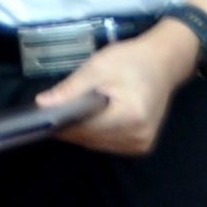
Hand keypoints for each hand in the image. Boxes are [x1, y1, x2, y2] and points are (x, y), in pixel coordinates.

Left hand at [40, 21, 203, 155]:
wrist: (163, 63)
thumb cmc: (132, 60)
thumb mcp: (98, 67)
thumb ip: (71, 89)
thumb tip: (43, 104)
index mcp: (131, 116)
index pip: (85, 129)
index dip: (62, 122)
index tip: (45, 115)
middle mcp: (138, 136)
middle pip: (89, 139)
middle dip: (71, 125)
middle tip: (60, 107)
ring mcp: (140, 144)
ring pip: (95, 144)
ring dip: (83, 130)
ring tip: (80, 108)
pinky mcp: (140, 146)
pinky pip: (106, 144)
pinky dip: (96, 132)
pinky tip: (95, 116)